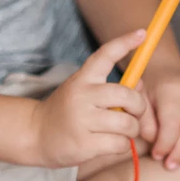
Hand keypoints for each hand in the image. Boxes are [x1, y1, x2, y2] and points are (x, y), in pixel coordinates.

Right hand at [29, 29, 149, 167]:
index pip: (105, 55)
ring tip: (121, 133)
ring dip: (131, 130)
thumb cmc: (68, 112)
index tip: (142, 34)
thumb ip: (112, 89)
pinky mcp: (84, 143)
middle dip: (139, 107)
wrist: (36, 134)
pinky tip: (110, 145)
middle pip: (127, 95)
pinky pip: (119, 144)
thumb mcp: (85, 93)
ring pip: (127, 123)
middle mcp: (82, 95)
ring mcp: (82, 119)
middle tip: (134, 114)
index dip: (125, 43)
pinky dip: (121, 146)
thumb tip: (140, 85)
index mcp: (83, 78)